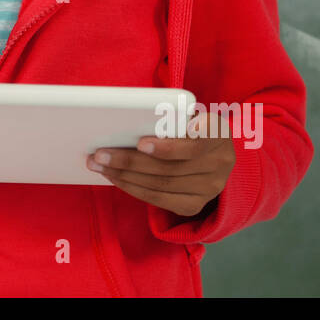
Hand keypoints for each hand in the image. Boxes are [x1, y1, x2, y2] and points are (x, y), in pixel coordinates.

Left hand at [87, 109, 236, 216]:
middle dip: (129, 161)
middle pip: (168, 168)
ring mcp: (209, 188)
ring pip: (160, 185)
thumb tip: (128, 121)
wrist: (213, 152)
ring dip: (125, 176)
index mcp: (218, 134)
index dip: (166, 148)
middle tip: (100, 154)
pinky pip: (159, 200)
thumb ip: (170, 118)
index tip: (140, 143)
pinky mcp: (195, 205)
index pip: (193, 145)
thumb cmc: (190, 125)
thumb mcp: (188, 114)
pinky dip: (133, 188)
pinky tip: (115, 178)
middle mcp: (219, 164)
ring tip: (99, 165)